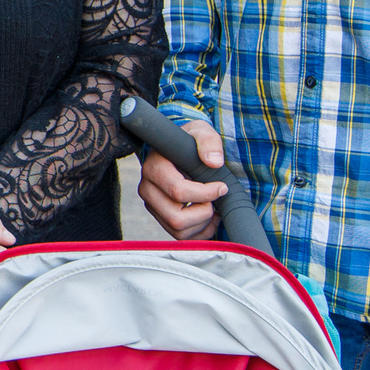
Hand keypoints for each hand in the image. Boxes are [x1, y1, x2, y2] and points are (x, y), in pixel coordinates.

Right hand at [135, 119, 228, 238]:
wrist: (178, 151)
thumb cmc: (189, 141)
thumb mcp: (200, 132)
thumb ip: (209, 142)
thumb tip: (214, 162)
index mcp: (154, 168)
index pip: (178, 191)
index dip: (206, 193)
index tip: (222, 187)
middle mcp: (148, 189)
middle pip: (176, 217)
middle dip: (204, 212)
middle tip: (215, 200)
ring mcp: (153, 206)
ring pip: (178, 230)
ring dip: (202, 223)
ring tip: (212, 207)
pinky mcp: (160, 217)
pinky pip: (180, 237)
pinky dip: (200, 232)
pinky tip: (208, 216)